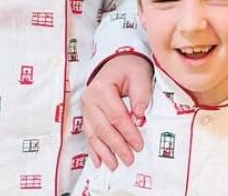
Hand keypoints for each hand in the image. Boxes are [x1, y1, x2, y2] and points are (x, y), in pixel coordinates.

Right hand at [81, 53, 152, 169]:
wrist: (116, 62)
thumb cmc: (128, 68)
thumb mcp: (139, 75)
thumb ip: (141, 94)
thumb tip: (139, 116)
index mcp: (102, 88)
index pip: (116, 116)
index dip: (128, 132)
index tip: (139, 145)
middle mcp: (90, 99)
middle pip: (104, 128)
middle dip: (117, 146)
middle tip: (129, 159)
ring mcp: (86, 108)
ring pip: (94, 134)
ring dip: (104, 152)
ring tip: (114, 165)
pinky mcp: (86, 114)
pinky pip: (89, 134)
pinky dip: (93, 149)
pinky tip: (98, 161)